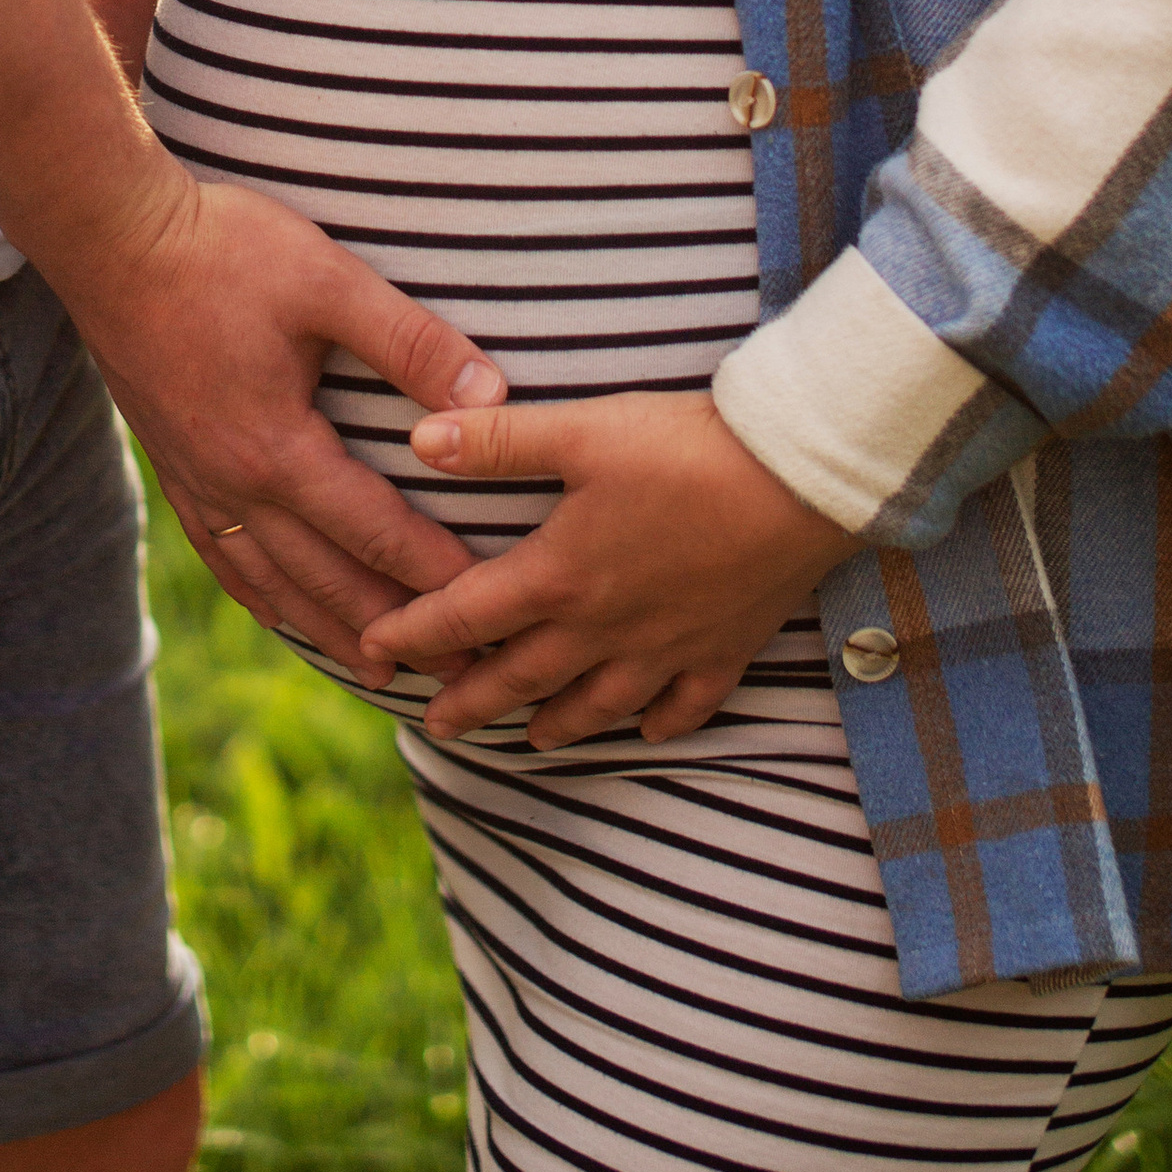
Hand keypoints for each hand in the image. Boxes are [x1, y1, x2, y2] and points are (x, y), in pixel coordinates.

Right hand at [60, 163, 505, 682]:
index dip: (436, 575)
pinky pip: (222, 554)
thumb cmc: (221, 249)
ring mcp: (195, 480)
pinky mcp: (171, 464)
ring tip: (376, 666)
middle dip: (390, 627)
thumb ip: (410, 342)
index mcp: (276, 449)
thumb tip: (491, 398)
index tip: (489, 609)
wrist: (107, 236)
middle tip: (453, 669)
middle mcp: (232, 484)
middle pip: (324, 581)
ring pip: (270, 580)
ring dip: (327, 627)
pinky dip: (261, 593)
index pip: (376, 533)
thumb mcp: (329, 280)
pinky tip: (280, 609)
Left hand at [357, 390, 852, 749]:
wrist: (799, 479)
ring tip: (528, 739)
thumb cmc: (687, 449)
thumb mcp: (582, 431)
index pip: (465, 616)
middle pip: (522, 678)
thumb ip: (496, 441)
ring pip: (598, 704)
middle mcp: (604, 627)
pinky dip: (659, 724)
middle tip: (433, 725)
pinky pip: (684, 706)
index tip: (372, 650)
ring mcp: (667, 647)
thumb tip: (416, 438)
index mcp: (560, 575)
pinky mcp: (724, 648)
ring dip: (556, 725)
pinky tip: (646, 730)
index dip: (412, 633)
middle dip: (471, 703)